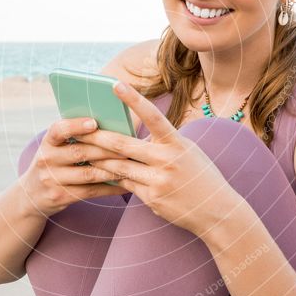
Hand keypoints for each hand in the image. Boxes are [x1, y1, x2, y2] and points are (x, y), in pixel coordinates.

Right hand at [21, 117, 131, 217]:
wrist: (31, 195)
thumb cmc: (56, 162)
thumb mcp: (57, 147)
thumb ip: (77, 135)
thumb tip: (115, 118)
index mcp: (48, 142)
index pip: (58, 130)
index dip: (76, 125)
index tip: (94, 122)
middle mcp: (47, 159)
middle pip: (80, 152)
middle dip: (107, 148)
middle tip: (130, 144)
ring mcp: (52, 179)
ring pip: (88, 173)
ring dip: (112, 169)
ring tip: (132, 164)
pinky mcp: (60, 197)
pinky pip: (90, 191)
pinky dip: (109, 188)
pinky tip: (125, 184)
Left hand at [73, 81, 242, 236]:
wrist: (217, 211)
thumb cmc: (200, 175)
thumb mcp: (186, 151)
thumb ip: (162, 142)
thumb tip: (131, 134)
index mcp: (177, 143)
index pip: (153, 115)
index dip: (133, 99)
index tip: (115, 84)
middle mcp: (167, 160)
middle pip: (124, 145)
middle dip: (98, 137)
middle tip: (78, 129)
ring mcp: (159, 181)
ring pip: (119, 167)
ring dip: (98, 160)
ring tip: (82, 152)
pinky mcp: (152, 199)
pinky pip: (126, 185)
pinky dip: (113, 178)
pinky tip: (99, 174)